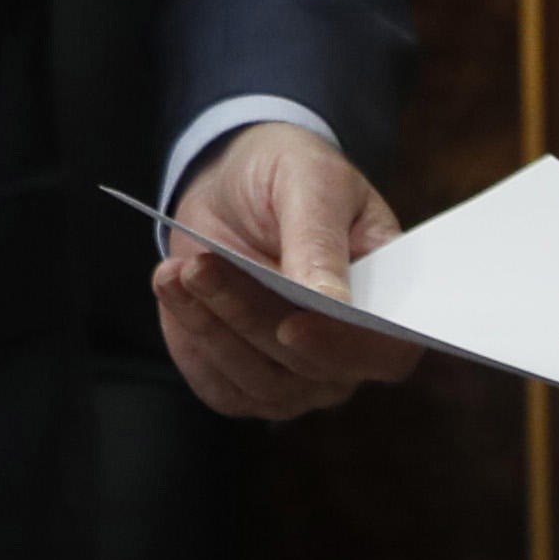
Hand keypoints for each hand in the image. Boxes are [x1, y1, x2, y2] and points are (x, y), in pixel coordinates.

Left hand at [154, 120, 422, 419]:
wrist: (235, 183)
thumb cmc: (290, 175)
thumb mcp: (311, 183)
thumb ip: (320, 242)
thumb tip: (330, 304)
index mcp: (388, 301)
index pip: (387, 352)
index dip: (343, 347)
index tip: (290, 325)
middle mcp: (350, 352)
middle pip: (309, 369)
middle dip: (249, 316)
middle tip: (201, 266)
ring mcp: (299, 376)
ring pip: (260, 382)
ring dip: (213, 326)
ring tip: (180, 269)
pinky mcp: (244, 379)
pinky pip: (219, 384)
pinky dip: (190, 336)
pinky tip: (170, 284)